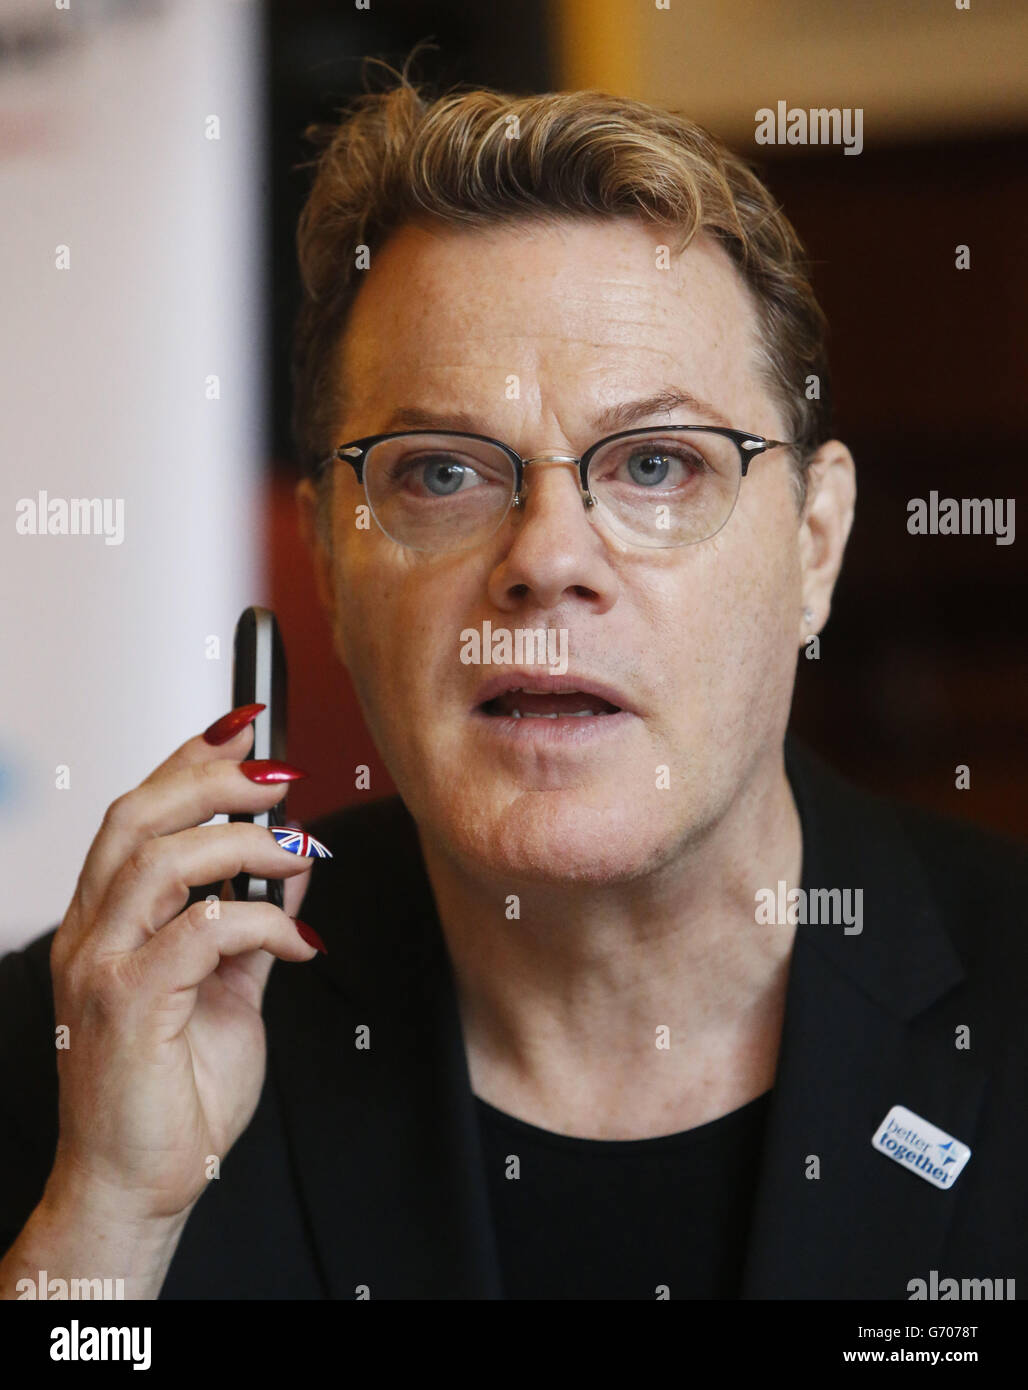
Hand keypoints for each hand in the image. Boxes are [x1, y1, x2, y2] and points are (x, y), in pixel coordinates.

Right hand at [45, 707, 325, 1225]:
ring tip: (301, 845)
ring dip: (243, 841)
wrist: (140, 1186)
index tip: (244, 726)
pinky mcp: (127, 1007)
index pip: (136, 814)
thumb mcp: (227, 991)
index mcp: (107, 922)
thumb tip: (292, 858)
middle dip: (213, 779)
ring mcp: (100, 969)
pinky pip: (200, 932)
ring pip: (160, 861)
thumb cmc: (173, 1095)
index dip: (187, 759)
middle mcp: (91, 935)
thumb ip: (253, 923)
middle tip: (280, 772)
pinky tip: (300, 939)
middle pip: (137, 818)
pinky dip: (261, 921)